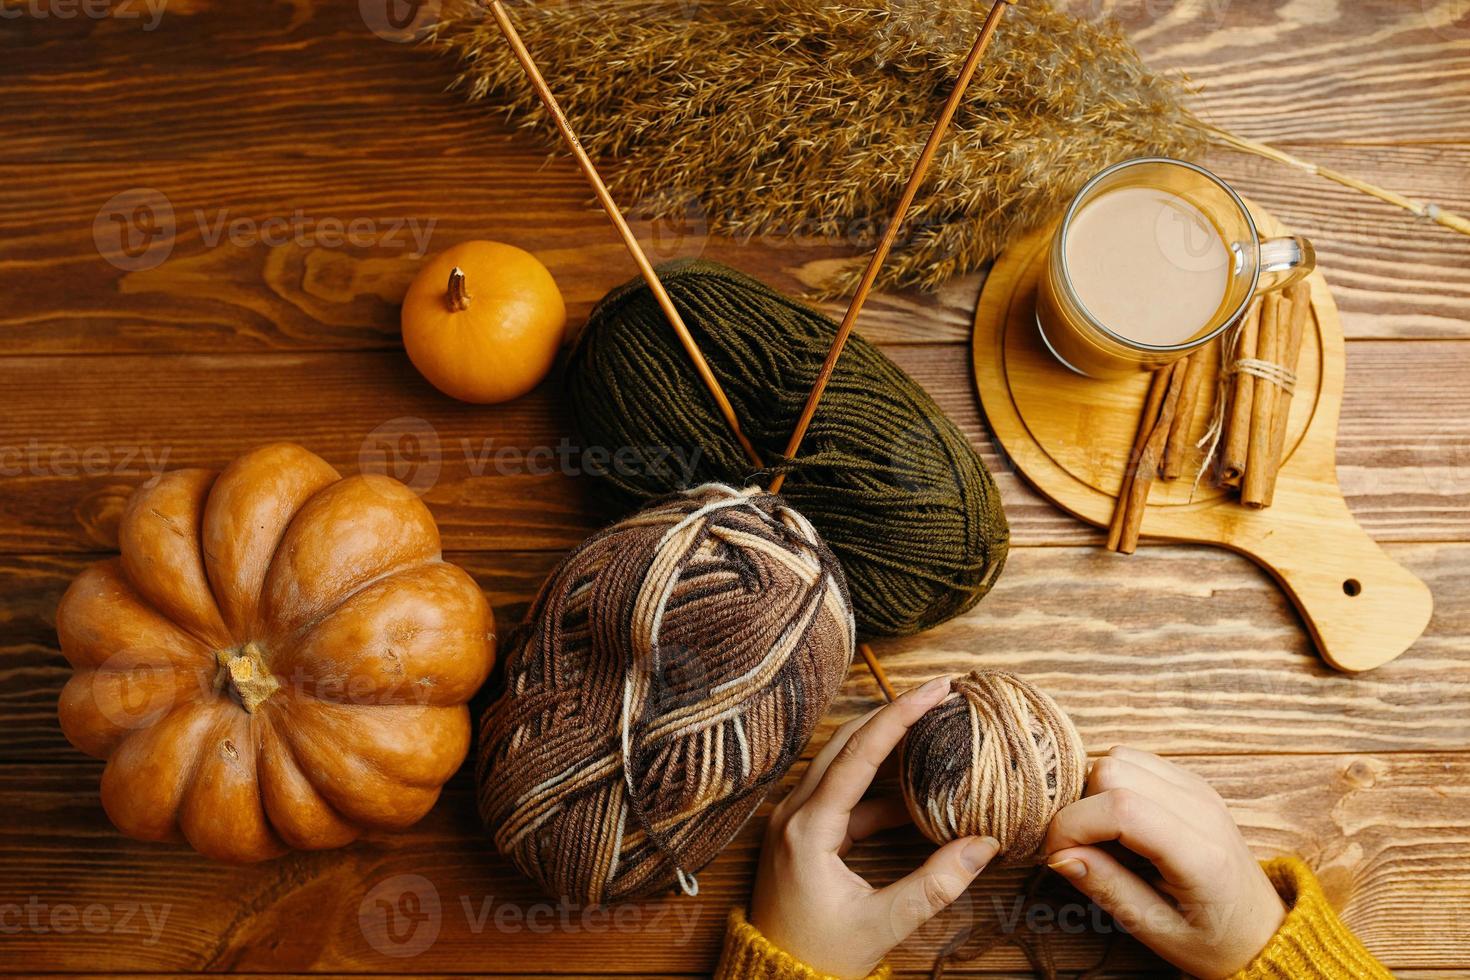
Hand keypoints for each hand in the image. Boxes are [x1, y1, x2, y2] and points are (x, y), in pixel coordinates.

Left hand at [748, 676, 999, 979]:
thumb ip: (934, 884)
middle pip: (846, 744)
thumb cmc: (820, 957)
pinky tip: (915, 790)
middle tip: (937, 695)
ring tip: (930, 729)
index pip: (858, 755)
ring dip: (885, 747)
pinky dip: (879, 788)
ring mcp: (796, 821)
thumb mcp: (882, 924)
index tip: (935, 690)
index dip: (899, 716)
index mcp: (807, 828)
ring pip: (843, 765)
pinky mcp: (805, 835)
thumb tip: (985, 844)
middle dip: (892, 715)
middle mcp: (794, 814)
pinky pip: (845, 796)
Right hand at [1044, 747, 1285, 978]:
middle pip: (1113, 770)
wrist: (1263, 932)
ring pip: (1119, 757)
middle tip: (1080, 849)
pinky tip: (1119, 824)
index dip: (1072, 824)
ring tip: (1101, 837)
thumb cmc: (1214, 942)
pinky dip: (1113, 784)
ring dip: (1095, 792)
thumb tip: (1057, 855)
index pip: (1121, 808)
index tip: (1055, 855)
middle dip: (1080, 806)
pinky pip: (1135, 760)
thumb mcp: (1158, 931)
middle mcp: (1202, 809)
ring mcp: (1199, 790)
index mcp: (1200, 853)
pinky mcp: (1192, 783)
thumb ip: (1108, 888)